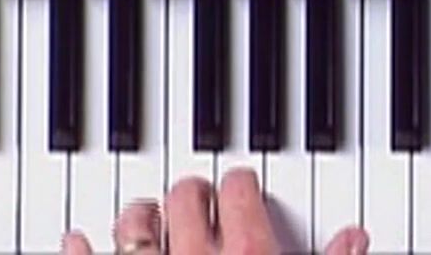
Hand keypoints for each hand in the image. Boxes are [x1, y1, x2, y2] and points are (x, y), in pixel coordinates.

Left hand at [60, 167, 368, 254]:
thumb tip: (354, 237)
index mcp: (250, 254)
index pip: (240, 191)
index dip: (240, 183)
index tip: (240, 185)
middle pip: (186, 198)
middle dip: (190, 192)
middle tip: (196, 195)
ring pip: (136, 226)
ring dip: (140, 214)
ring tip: (145, 212)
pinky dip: (79, 249)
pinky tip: (76, 239)